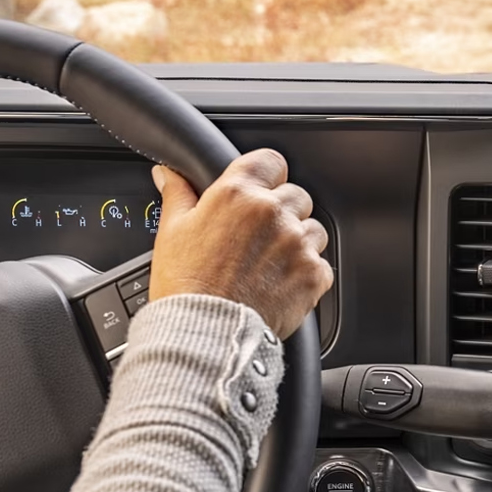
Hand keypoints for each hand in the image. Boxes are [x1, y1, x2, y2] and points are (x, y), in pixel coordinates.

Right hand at [148, 149, 333, 339]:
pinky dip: (307, 273)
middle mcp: (273, 213)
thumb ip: (178, 193)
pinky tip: (280, 283)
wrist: (207, 331)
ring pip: (314, 229)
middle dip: (282, 211)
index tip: (261, 188)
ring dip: (298, 241)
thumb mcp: (172, 230)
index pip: (271, 161)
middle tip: (259, 237)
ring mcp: (297, 244)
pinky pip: (321, 264)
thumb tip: (169, 173)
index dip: (267, 175)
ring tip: (269, 263)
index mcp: (238, 194)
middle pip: (297, 195)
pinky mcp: (313, 274)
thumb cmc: (187, 284)